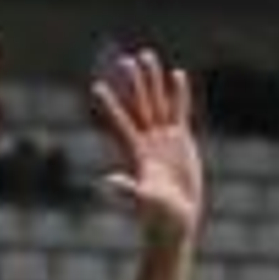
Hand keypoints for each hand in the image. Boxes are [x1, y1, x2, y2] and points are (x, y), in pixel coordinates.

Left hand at [92, 50, 202, 246]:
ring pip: (157, 104)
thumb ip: (128, 191)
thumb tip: (108, 181)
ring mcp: (164, 140)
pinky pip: (179, 112)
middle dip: (132, 84)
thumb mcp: (144, 203)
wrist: (177, 223)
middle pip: (138, 107)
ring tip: (147, 56)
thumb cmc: (159, 219)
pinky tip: (176, 75)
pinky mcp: (181, 142)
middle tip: (125, 60)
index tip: (97, 87)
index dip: (110, 106)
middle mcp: (148, 143)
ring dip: (152, 82)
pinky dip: (178, 94)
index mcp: (137, 154)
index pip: (121, 124)